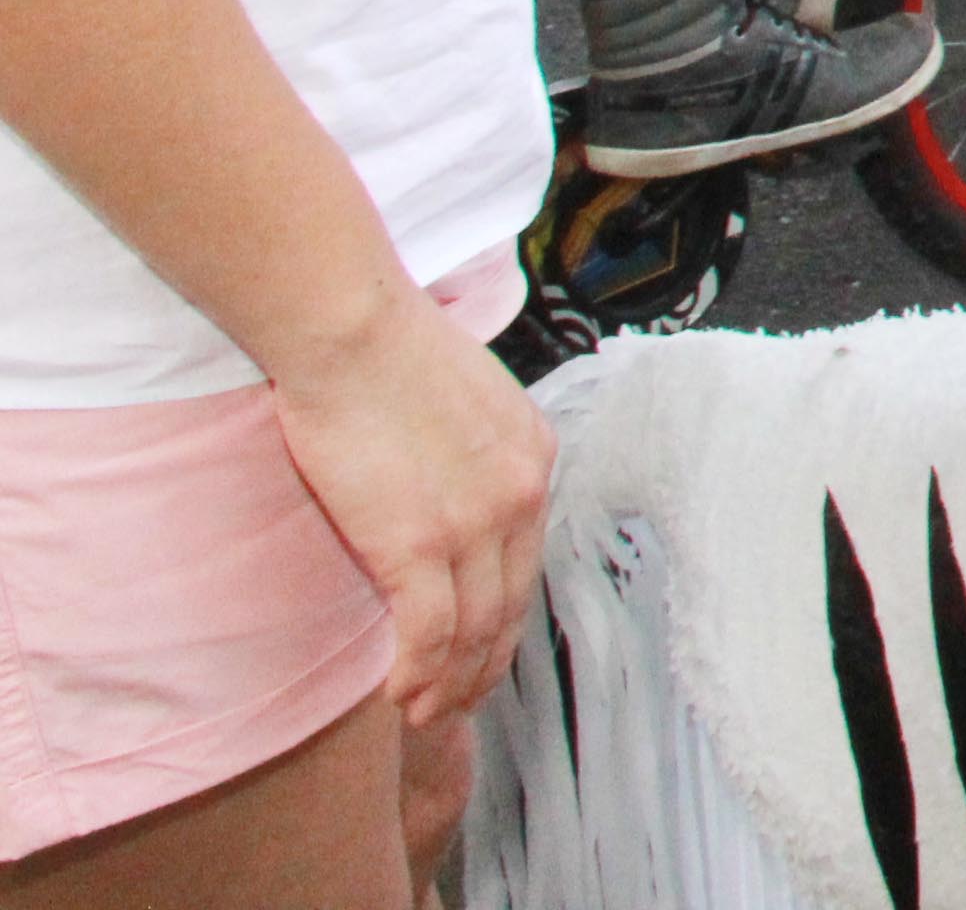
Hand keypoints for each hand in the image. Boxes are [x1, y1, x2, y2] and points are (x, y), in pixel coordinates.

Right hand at [264, 288, 552, 728]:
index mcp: (533, 456)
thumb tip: (446, 487)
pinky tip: (400, 698)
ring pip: (473, 628)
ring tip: (428, 715)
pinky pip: (429, 632)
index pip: (526, 556)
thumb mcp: (465, 400)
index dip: (505, 612)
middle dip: (486, 662)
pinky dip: (419, 674)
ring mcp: (475, 523)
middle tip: (462, 702)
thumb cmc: (386, 353)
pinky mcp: (419, 543)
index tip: (484, 645)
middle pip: (510, 602)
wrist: (351, 330)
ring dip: (450, 683)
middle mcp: (521, 493)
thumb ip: (470, 452)